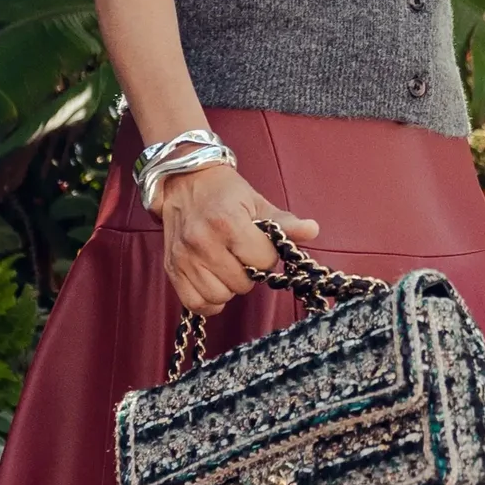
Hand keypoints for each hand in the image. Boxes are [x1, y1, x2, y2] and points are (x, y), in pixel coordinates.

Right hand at [156, 162, 319, 315]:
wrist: (183, 181)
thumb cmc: (224, 193)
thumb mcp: (257, 202)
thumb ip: (284, 222)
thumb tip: (313, 230)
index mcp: (228, 222)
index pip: (262, 262)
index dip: (266, 256)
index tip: (258, 244)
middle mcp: (202, 241)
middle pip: (242, 283)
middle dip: (248, 272)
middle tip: (241, 254)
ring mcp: (184, 257)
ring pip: (219, 296)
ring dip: (228, 286)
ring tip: (226, 266)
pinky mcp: (171, 268)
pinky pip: (195, 303)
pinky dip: (208, 299)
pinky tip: (214, 283)